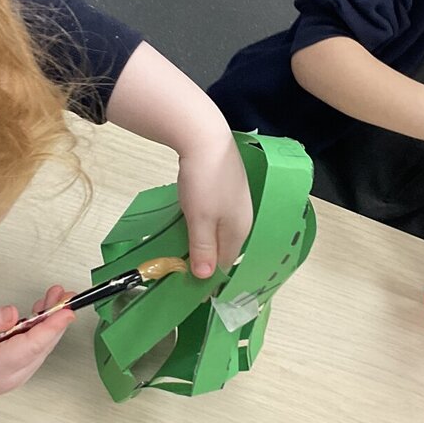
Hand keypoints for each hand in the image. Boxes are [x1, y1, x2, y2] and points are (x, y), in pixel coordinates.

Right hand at [0, 285, 74, 406]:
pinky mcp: (12, 375)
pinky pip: (32, 353)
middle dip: (55, 319)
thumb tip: (12, 313)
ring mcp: (13, 378)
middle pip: (42, 346)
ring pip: (39, 349)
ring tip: (52, 299)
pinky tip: (37, 316)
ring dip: (48, 325)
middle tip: (62, 294)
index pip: (33, 345)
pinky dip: (38, 334)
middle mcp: (11, 376)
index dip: (53, 326)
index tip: (67, 309)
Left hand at [177, 136, 253, 278]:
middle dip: (206, 259)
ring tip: (183, 245)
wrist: (206, 137)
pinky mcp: (226, 188)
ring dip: (203, 240)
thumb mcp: (201, 220)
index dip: (208, 276)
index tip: (189, 285)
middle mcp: (242, 218)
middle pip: (224, 247)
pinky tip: (192, 220)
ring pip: (219, 230)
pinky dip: (203, 223)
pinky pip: (215, 216)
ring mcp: (235, 201)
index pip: (226, 263)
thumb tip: (205, 277)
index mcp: (239, 230)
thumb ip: (203, 249)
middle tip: (182, 266)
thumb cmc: (204, 182)